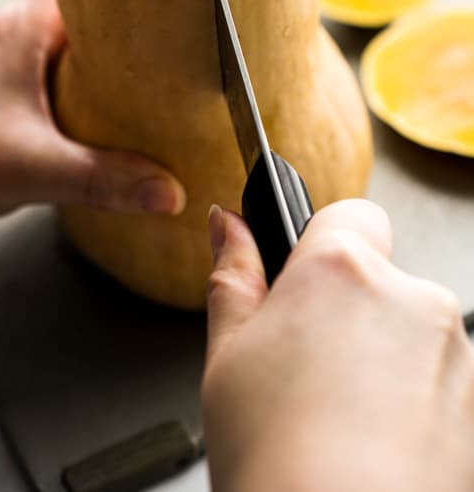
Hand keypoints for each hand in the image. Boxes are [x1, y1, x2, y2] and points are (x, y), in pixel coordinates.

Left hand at [0, 0, 184, 233]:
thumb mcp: (37, 169)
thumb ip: (106, 179)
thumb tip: (166, 188)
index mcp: (23, 33)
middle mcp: (7, 38)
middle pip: (72, 8)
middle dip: (115, 18)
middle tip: (161, 27)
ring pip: (53, 43)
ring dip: (89, 53)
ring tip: (135, 70)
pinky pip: (36, 73)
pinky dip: (64, 82)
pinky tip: (83, 112)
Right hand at [203, 200, 473, 491]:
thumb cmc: (278, 463)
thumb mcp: (225, 358)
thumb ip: (234, 278)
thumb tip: (230, 226)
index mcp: (341, 273)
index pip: (349, 214)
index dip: (321, 243)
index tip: (301, 279)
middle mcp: (409, 299)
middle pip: (379, 278)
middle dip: (346, 309)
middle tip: (304, 366)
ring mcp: (454, 353)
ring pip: (410, 331)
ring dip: (383, 356)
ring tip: (338, 415)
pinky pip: (441, 379)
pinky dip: (415, 399)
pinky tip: (374, 441)